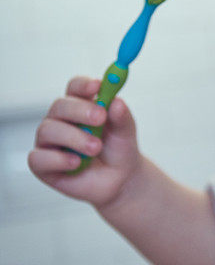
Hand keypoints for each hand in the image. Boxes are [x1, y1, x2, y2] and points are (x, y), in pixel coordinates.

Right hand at [28, 76, 143, 207]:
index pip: (75, 88)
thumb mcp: (125, 132)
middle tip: (101, 117)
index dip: (83, 85)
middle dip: (80, 110)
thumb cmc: (119, 150)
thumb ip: (122, 117)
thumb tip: (117, 101)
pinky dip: (58, 159)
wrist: (120, 180)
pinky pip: (38, 157)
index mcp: (81, 106)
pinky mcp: (41, 164)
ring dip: (74, 138)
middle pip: (60, 105)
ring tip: (96, 148)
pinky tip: (76, 163)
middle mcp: (60, 120)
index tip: (98, 85)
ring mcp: (48, 142)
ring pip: (48, 130)